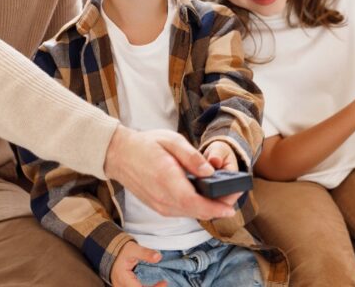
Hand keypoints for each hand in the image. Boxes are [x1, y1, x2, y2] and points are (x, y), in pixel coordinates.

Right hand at [104, 126, 235, 219]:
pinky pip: (183, 212)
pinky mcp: (159, 208)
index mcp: (167, 180)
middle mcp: (163, 198)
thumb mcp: (171, 140)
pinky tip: (205, 197)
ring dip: (209, 209)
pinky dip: (197, 207)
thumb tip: (210, 172)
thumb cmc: (146, 145)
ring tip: (223, 195)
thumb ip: (192, 157)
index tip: (231, 206)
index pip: (195, 202)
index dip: (216, 207)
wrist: (120, 155)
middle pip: (197, 212)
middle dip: (219, 208)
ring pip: (191, 214)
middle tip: (234, 194)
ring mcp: (160, 206)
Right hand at [110, 241, 166, 286]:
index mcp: (123, 279)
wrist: (109, 251)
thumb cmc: (120, 251)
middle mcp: (121, 286)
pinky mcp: (125, 286)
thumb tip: (158, 257)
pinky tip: (155, 284)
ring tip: (161, 284)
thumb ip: (145, 253)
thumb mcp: (133, 249)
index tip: (164, 282)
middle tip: (164, 284)